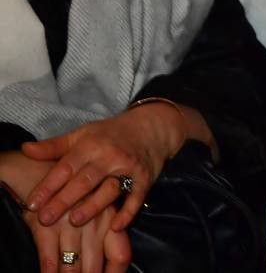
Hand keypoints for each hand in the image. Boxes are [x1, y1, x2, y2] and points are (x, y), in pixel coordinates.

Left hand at [21, 105, 184, 230]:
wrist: (152, 127)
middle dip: (65, 199)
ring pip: (110, 189)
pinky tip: (116, 226)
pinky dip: (128, 212)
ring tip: (75, 221)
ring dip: (94, 205)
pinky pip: (137, 197)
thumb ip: (54, 146)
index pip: (66, 166)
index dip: (49, 185)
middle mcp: (110, 156)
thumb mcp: (83, 134)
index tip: (33, 202)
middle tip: (46, 218)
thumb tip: (26, 149)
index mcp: (91, 144)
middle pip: (85, 180)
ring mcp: (129, 168)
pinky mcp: (145, 179)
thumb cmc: (111, 134)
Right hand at [24, 201, 131, 272]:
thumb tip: (117, 263)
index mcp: (111, 220)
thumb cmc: (76, 193)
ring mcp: (69, 227)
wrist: (43, 171)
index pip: (120, 256)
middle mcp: (94, 225)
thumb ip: (111, 233)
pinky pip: (49, 259)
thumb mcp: (99, 207)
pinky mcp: (46, 227)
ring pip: (71, 267)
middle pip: (94, 268)